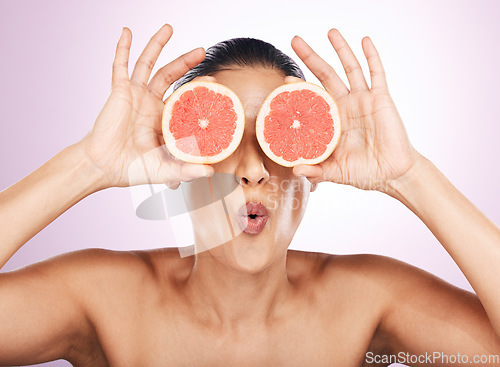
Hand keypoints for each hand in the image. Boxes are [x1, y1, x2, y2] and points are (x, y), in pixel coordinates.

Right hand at [78, 24, 212, 188]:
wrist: (104, 167)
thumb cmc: (132, 169)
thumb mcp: (165, 170)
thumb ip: (187, 170)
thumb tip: (210, 171)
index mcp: (164, 118)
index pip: (185, 97)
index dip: (199, 89)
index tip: (216, 84)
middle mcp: (150, 103)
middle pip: (171, 75)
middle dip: (186, 62)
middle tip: (202, 51)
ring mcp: (134, 94)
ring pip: (147, 64)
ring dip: (156, 45)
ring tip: (168, 28)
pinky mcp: (119, 91)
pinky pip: (119, 66)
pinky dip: (122, 48)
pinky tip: (126, 32)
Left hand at [290, 29, 419, 192]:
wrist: (392, 174)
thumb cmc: (363, 172)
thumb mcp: (335, 172)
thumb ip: (316, 170)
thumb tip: (294, 170)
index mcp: (331, 121)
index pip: (312, 98)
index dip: (299, 88)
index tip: (284, 79)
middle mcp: (345, 106)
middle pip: (325, 75)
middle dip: (310, 57)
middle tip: (295, 40)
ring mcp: (363, 99)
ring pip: (349, 68)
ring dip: (340, 49)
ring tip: (330, 31)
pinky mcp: (381, 98)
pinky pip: (376, 73)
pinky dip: (371, 56)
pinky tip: (364, 40)